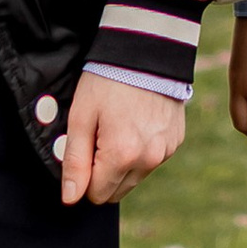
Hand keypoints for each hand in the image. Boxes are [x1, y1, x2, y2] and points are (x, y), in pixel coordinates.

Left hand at [59, 74, 187, 208]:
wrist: (147, 48)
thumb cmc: (107, 80)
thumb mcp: (81, 116)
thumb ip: (74, 161)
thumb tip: (71, 199)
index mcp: (122, 155)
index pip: (96, 195)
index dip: (85, 175)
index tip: (87, 146)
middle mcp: (149, 159)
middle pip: (117, 191)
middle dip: (104, 173)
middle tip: (101, 136)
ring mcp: (166, 150)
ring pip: (135, 177)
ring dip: (124, 162)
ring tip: (121, 125)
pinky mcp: (176, 140)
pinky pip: (153, 160)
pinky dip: (143, 148)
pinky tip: (138, 121)